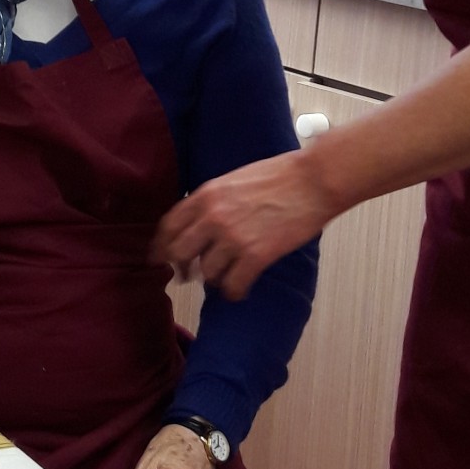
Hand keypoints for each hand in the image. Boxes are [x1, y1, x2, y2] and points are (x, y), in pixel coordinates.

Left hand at [154, 149, 337, 299]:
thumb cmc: (278, 176)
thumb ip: (211, 201)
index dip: (160, 246)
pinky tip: (238, 290)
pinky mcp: (256, 256)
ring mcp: (232, 238)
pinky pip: (232, 285)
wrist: (312, 181)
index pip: (168, 226)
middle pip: (179, 253)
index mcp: (205, 195)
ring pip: (206, 272)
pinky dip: (234, 292)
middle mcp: (212, 217)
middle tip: (185, 275)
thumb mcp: (231, 179)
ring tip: (223, 277)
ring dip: (213, 279)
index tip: (157, 257)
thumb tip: (198, 225)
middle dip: (180, 268)